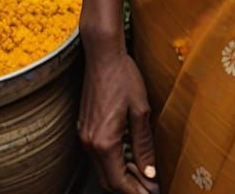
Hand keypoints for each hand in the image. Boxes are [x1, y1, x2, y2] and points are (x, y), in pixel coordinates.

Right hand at [79, 46, 158, 193]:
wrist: (103, 55)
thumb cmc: (123, 77)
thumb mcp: (140, 111)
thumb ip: (143, 145)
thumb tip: (149, 172)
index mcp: (104, 142)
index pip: (118, 181)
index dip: (135, 191)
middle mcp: (90, 142)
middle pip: (108, 179)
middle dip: (129, 187)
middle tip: (149, 188)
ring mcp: (85, 135)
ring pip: (103, 167)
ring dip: (122, 175)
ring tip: (144, 174)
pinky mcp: (85, 126)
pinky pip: (99, 153)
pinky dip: (114, 160)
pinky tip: (130, 156)